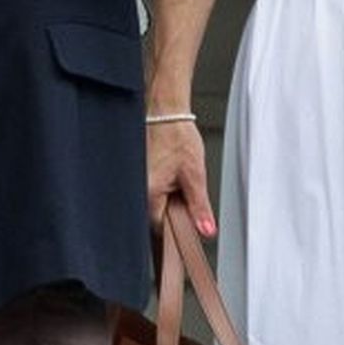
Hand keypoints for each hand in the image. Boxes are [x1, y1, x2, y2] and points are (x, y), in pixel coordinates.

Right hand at [147, 117, 215, 236]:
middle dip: (175, 212)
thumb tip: (206, 230)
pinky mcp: (140, 175)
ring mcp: (137, 182)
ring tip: (178, 178)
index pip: (161, 229)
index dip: (178, 229)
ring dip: (170, 199)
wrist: (166, 114)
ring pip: (156, 204)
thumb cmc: (177, 137)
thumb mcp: (195, 176)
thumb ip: (200, 207)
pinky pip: (152, 192)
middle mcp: (138, 190)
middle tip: (185, 191)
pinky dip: (165, 188)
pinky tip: (172, 174)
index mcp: (149, 194)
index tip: (190, 223)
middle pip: (158, 217)